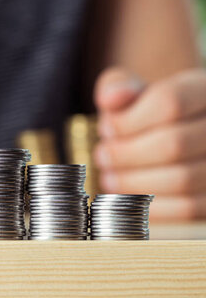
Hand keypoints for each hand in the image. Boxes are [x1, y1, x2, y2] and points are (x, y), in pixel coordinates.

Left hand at [93, 67, 205, 221]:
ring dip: (134, 182)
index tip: (105, 130)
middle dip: (126, 155)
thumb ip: (117, 87)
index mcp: (203, 90)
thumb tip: (109, 98)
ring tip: (110, 178)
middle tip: (102, 158)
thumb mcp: (130, 92)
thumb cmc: (143, 114)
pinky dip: (150, 207)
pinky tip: (128, 198)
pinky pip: (188, 210)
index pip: (169, 101)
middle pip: (173, 144)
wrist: (168, 140)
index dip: (128, 120)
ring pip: (181, 180)